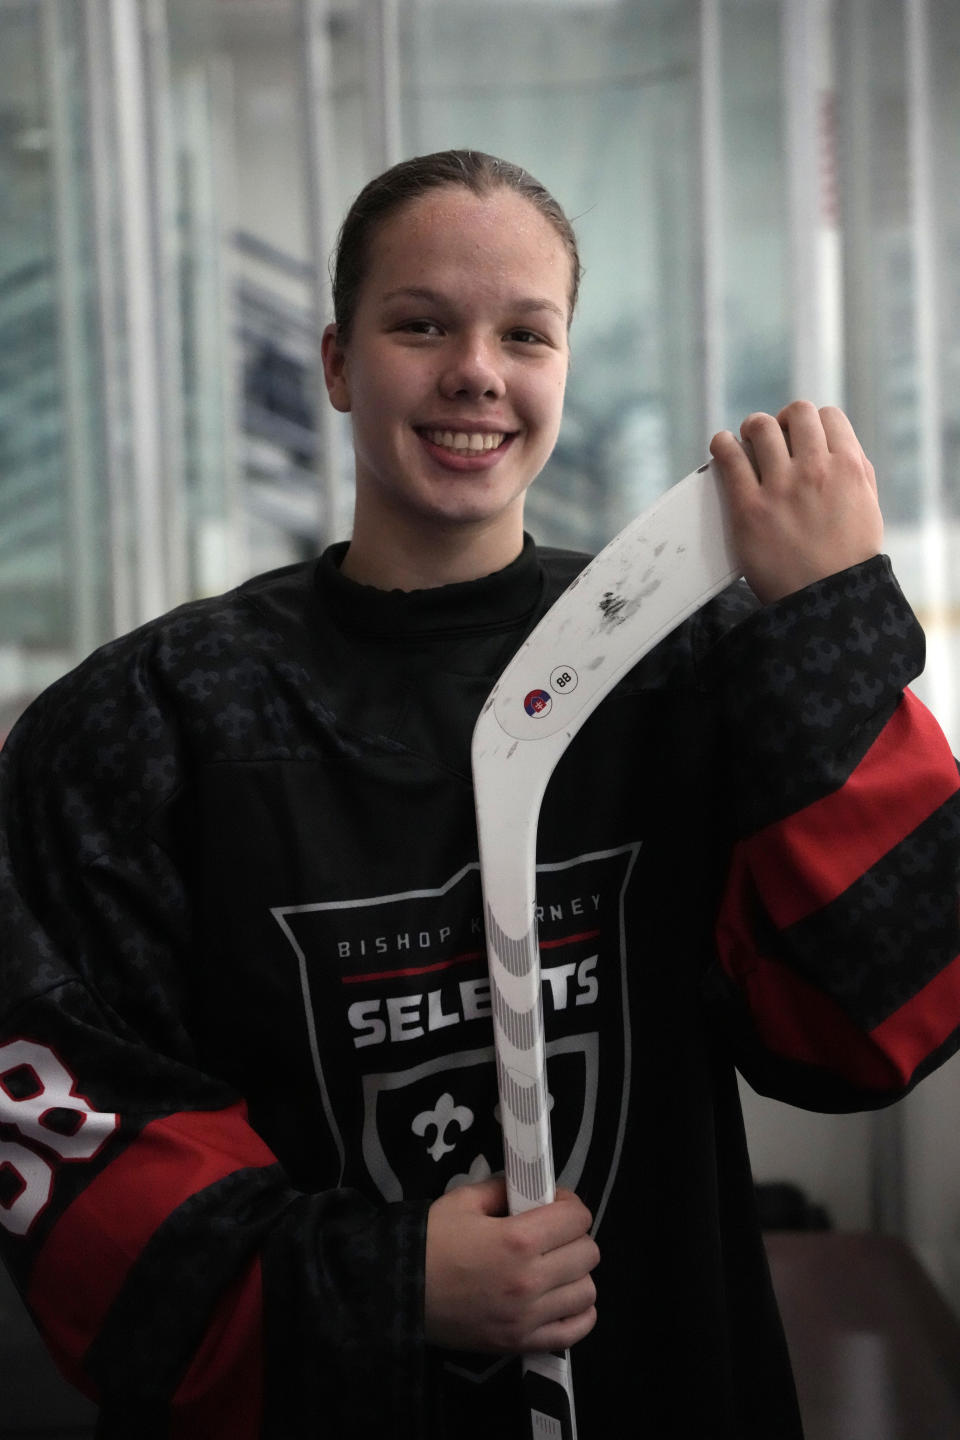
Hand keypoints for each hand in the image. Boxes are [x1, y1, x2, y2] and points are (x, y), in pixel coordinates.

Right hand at [424, 1175, 598, 1352]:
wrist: (399, 1293)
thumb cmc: (431, 1241)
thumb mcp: (464, 1200)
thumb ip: (504, 1189)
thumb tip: (532, 1188)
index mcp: (518, 1239)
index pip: (577, 1217)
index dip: (569, 1204)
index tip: (553, 1204)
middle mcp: (530, 1280)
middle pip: (588, 1253)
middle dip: (573, 1236)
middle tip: (551, 1234)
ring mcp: (528, 1317)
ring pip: (587, 1291)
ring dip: (575, 1274)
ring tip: (552, 1267)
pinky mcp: (522, 1343)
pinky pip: (575, 1330)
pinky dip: (577, 1313)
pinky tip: (559, 1298)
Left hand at [709, 401, 883, 603]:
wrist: (825, 602)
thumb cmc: (848, 561)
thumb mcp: (868, 509)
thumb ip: (856, 473)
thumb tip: (838, 446)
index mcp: (849, 468)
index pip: (828, 416)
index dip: (813, 422)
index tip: (801, 433)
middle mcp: (815, 470)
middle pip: (796, 413)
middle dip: (783, 420)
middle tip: (773, 434)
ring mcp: (781, 487)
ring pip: (761, 427)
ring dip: (752, 428)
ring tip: (746, 439)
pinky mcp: (749, 507)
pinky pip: (729, 458)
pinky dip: (723, 444)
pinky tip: (722, 446)